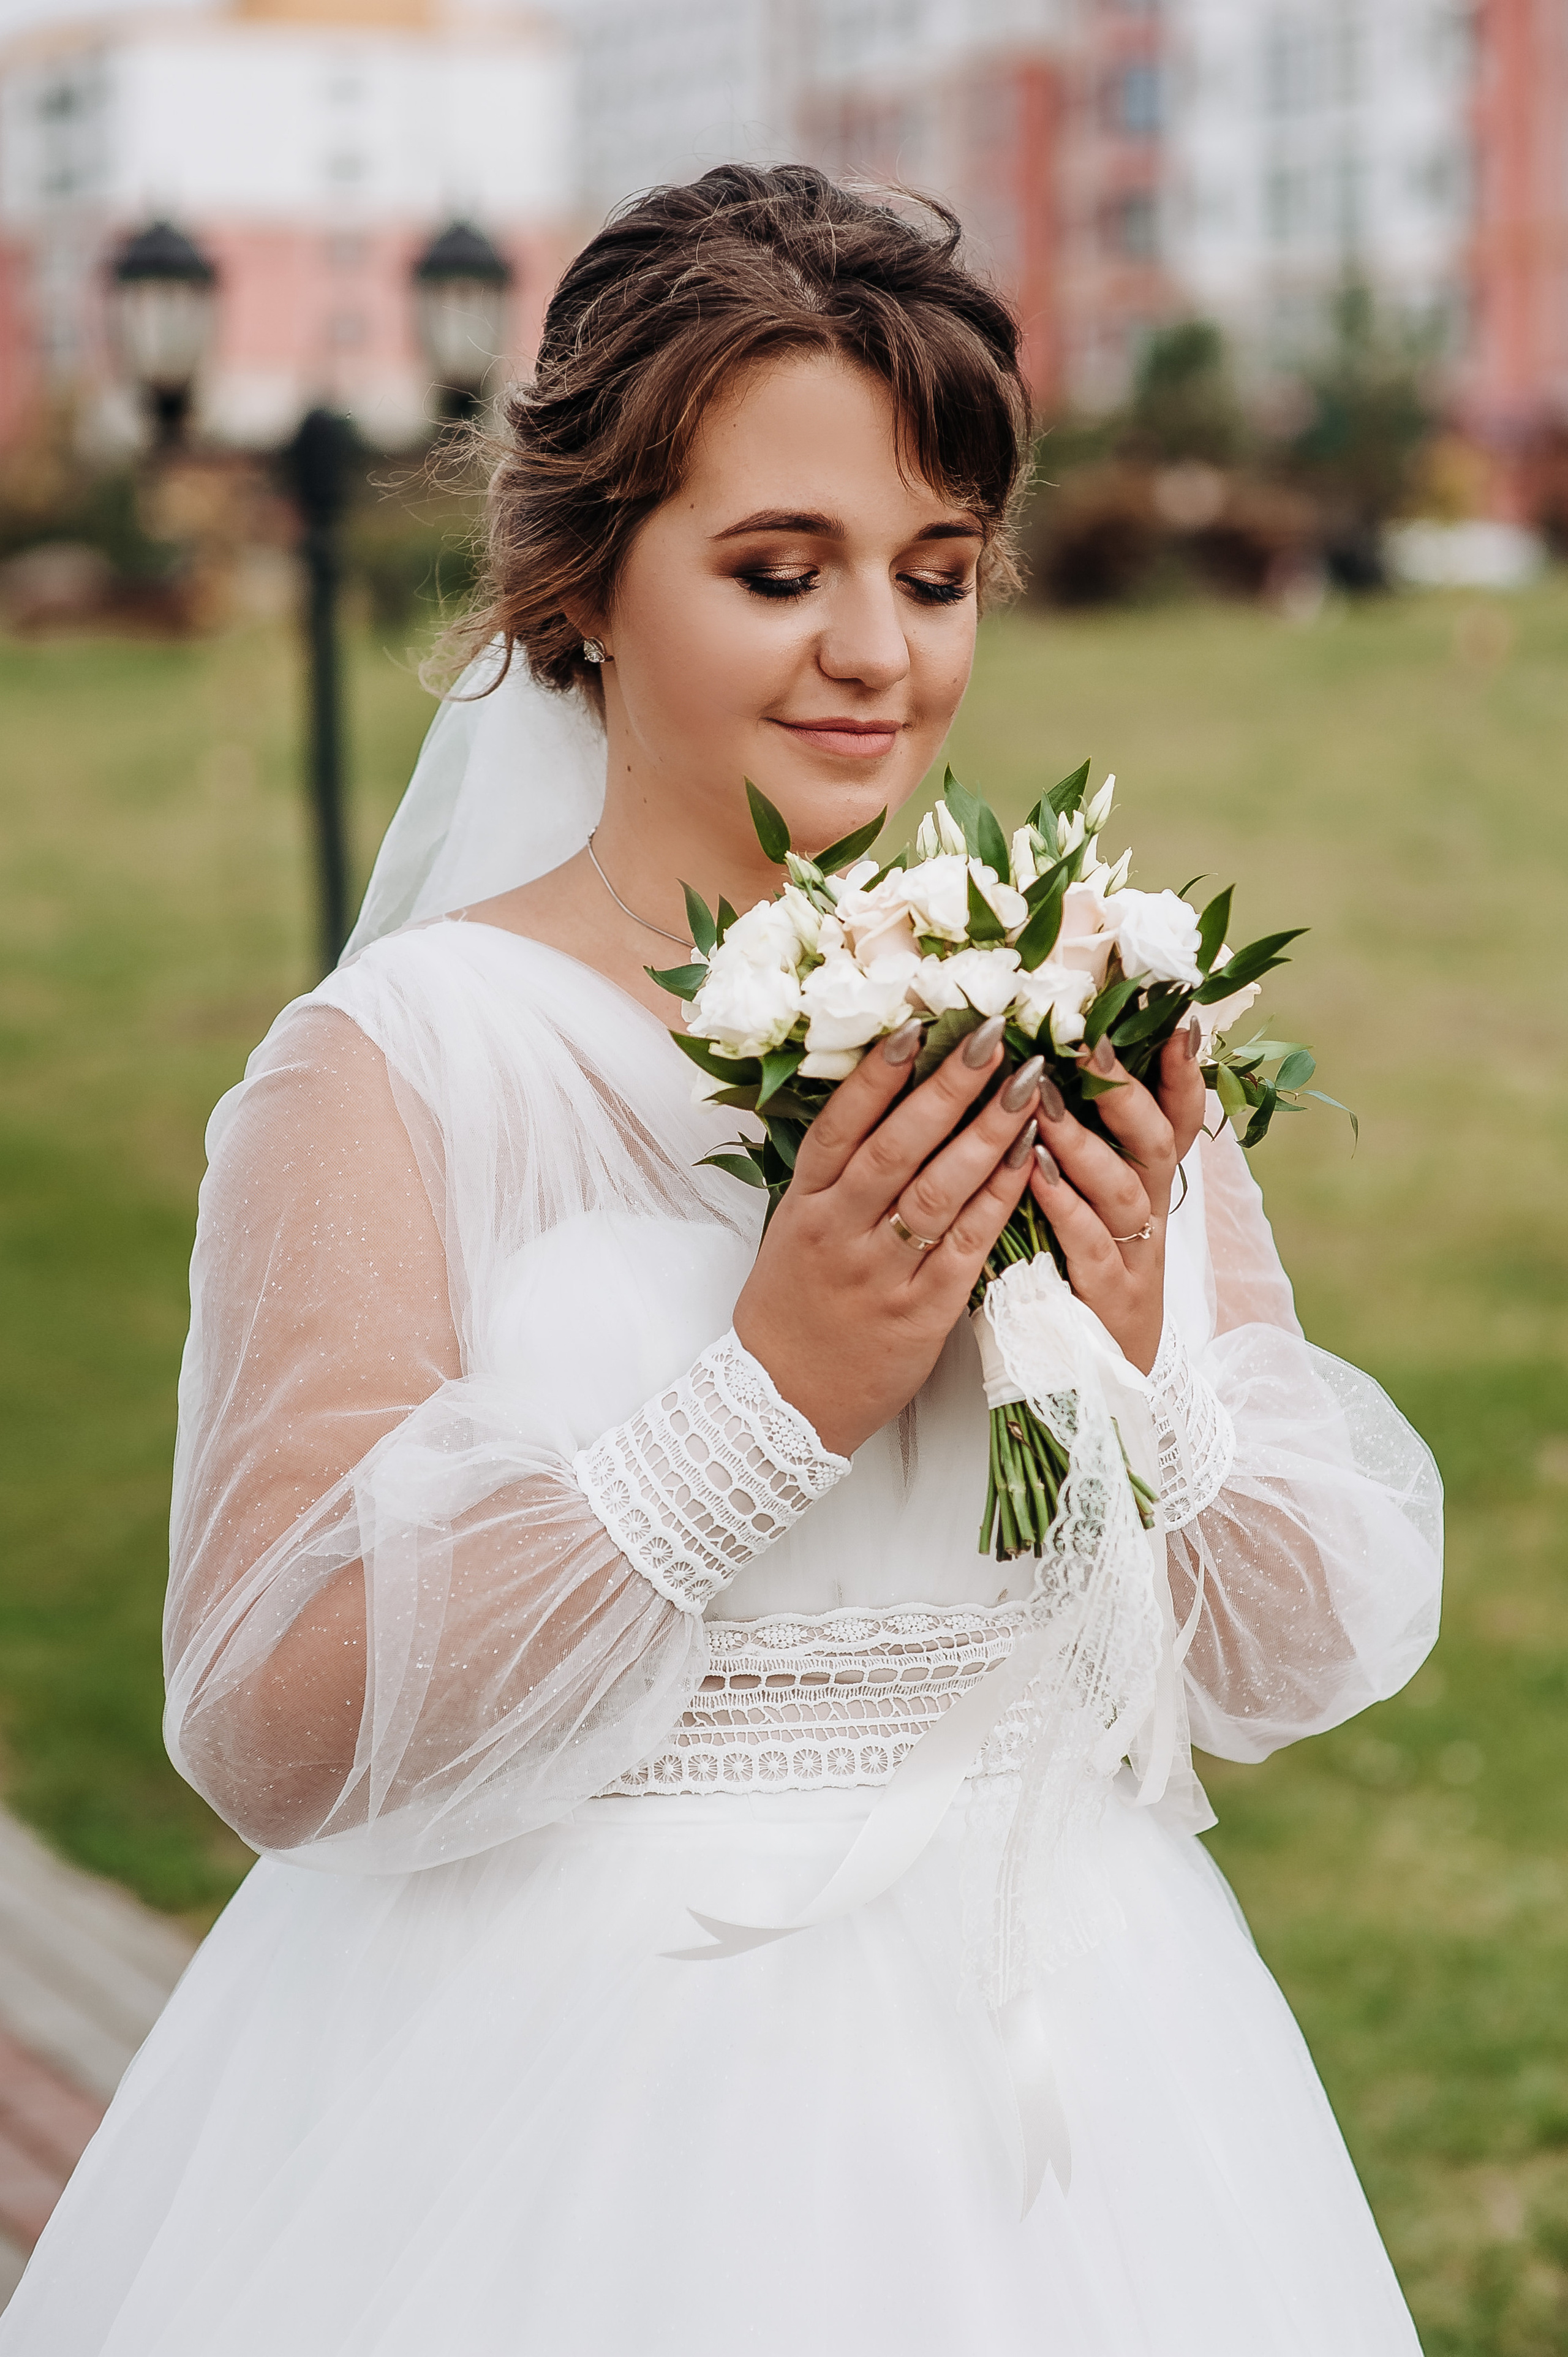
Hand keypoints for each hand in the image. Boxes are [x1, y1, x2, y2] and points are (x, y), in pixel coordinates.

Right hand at [733, 1016, 1042, 1455]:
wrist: (784, 1402)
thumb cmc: (795, 1306)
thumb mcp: (794, 1230)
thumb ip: (835, 1174)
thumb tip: (883, 1095)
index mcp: (806, 1205)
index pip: (842, 1125)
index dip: (879, 1073)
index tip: (919, 1023)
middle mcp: (840, 1232)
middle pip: (897, 1146)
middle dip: (949, 1087)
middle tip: (996, 1037)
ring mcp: (880, 1273)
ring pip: (937, 1191)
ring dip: (987, 1134)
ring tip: (1030, 1088)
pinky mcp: (920, 1312)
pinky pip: (968, 1245)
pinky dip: (1000, 1199)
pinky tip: (1029, 1161)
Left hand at [1026, 1014, 1207, 1374]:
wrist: (1098, 1389)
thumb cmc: (1076, 1282)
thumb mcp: (1086, 1211)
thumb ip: (1076, 1153)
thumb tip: (1042, 1076)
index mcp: (1146, 1191)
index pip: (1180, 1122)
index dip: (1183, 1074)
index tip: (1177, 1018)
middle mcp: (1149, 1219)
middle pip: (1156, 1145)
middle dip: (1127, 1091)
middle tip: (1091, 1043)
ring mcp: (1134, 1263)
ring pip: (1123, 1192)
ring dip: (1084, 1143)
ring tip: (1045, 1103)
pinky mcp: (1107, 1305)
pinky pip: (1089, 1248)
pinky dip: (1063, 1207)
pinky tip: (1033, 1175)